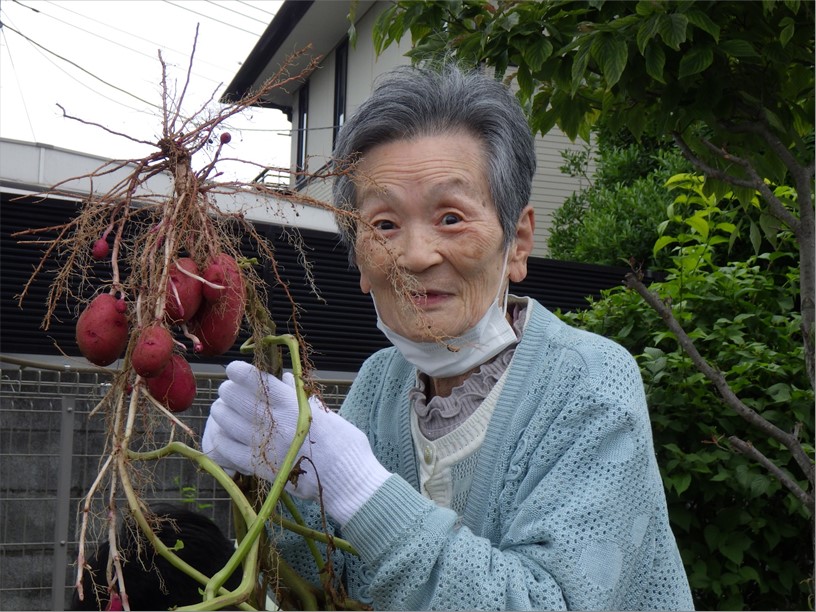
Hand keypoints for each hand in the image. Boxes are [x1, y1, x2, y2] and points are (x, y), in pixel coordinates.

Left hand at [202, 361, 390, 524]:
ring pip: (226, 421)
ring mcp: (264, 445)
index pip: (254, 379)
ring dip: (221, 413)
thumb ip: (299, 394)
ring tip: (223, 411)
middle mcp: (274, 421)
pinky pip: (228, 450)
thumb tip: (284, 377)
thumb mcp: (324, 410)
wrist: (346, 479)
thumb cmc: (344, 442)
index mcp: (292, 403)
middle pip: (234, 397)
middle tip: (229, 391)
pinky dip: (221, 440)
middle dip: (228, 391)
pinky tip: (222, 436)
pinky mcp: (260, 467)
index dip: (238, 371)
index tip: (234, 369)